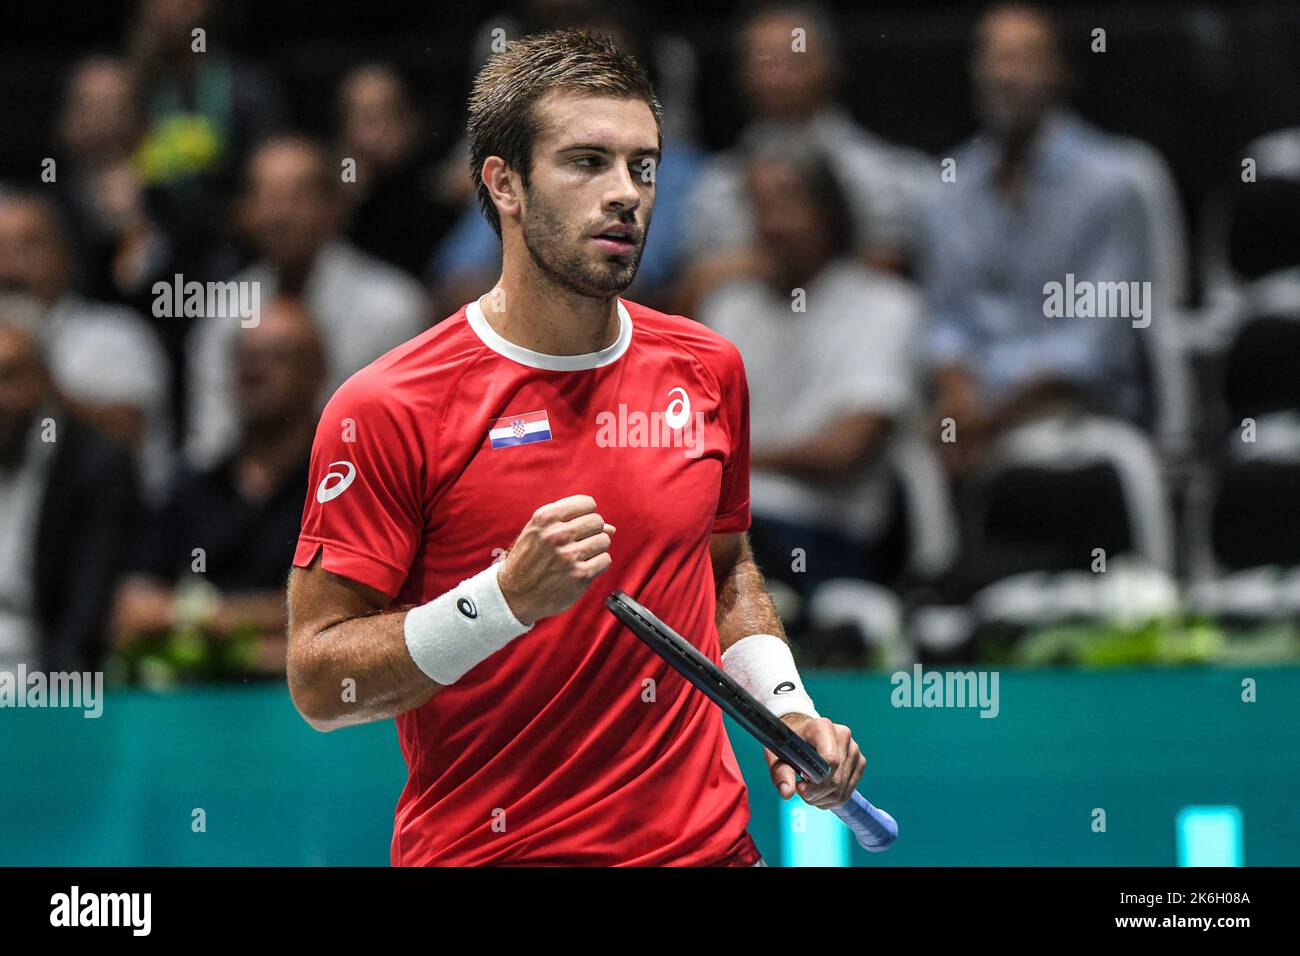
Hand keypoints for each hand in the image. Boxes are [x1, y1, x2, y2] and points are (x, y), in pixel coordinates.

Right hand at [497, 494, 615, 625]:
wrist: (514, 594)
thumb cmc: (530, 559)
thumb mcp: (539, 532)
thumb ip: (571, 523)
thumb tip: (612, 527)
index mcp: (546, 518)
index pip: (587, 504)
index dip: (587, 514)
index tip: (579, 524)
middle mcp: (556, 535)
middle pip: (597, 521)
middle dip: (593, 531)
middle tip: (580, 542)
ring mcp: (569, 556)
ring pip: (604, 540)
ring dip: (596, 548)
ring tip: (581, 555)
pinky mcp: (580, 575)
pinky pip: (605, 560)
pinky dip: (598, 564)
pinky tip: (583, 567)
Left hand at [764, 714, 864, 808]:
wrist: (803, 734)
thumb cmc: (790, 743)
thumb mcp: (777, 755)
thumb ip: (780, 772)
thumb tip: (787, 792)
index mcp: (822, 727)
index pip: (830, 761)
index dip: (816, 782)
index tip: (800, 787)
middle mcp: (843, 735)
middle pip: (836, 779)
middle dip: (817, 795)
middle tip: (801, 792)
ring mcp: (854, 748)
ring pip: (843, 789)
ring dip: (824, 799)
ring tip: (809, 793)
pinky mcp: (860, 761)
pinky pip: (850, 790)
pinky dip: (834, 798)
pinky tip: (821, 794)